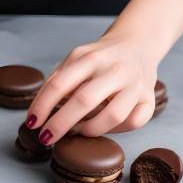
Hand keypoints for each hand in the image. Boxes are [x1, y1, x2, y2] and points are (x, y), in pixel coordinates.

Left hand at [26, 31, 158, 143]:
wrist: (138, 45)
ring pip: (112, 116)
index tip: (32, 123)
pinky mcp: (150, 99)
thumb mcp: (76, 59)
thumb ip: (58, 81)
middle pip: (84, 101)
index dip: (42, 106)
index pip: (60, 84)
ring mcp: (135, 84)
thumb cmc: (100, 58)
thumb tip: (38, 112)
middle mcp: (115, 69)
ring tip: (78, 130)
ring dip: (89, 129)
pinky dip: (116, 130)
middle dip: (60, 123)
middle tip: (46, 137)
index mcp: (90, 57)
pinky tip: (104, 126)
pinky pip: (133, 123)